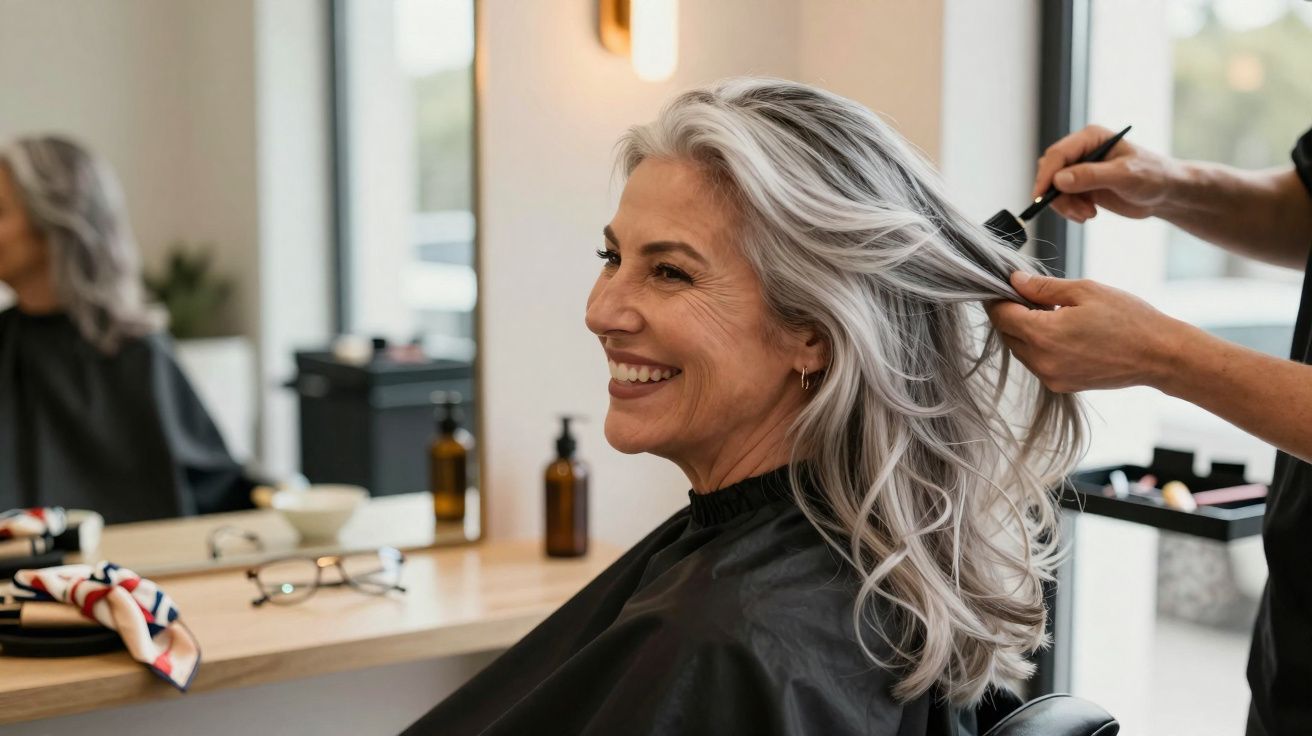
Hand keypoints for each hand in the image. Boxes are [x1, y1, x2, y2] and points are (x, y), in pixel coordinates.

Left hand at [986, 272, 1186, 392]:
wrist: (1160, 355)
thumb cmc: (1128, 319)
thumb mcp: (1084, 291)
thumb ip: (1042, 287)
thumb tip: (1014, 281)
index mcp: (1043, 335)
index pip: (1001, 315)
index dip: (999, 298)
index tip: (1004, 285)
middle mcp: (1041, 361)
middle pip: (1007, 334)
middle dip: (1011, 313)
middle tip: (1028, 294)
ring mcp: (1050, 377)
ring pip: (1020, 349)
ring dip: (1024, 330)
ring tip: (1049, 312)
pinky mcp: (1061, 385)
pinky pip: (1037, 362)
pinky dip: (1039, 345)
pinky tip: (1060, 331)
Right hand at [1034, 124, 1185, 222]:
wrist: (1165, 193)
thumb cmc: (1152, 176)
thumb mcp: (1124, 175)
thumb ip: (1091, 176)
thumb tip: (1059, 180)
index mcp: (1091, 138)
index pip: (1058, 154)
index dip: (1046, 175)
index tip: (1041, 197)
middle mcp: (1081, 151)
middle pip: (1051, 171)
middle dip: (1058, 195)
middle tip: (1077, 212)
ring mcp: (1079, 169)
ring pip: (1053, 188)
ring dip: (1066, 206)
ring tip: (1088, 215)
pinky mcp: (1081, 186)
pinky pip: (1062, 199)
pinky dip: (1071, 210)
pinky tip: (1089, 214)